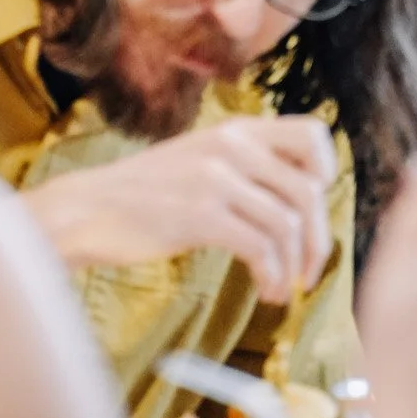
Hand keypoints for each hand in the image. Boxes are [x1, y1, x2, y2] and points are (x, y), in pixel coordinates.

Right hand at [20, 115, 335, 302]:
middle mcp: (231, 144)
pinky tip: (264, 289)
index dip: (326, 171)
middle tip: (307, 271)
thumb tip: (301, 198)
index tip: (313, 208)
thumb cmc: (148, 195)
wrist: (89, 208)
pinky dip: (272, 276)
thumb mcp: (201, 159)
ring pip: (288, 224)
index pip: (313, 132)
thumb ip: (244, 165)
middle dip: (317, 239)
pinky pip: (262, 248)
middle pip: (309, 189)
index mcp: (236, 129)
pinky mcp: (201, 213)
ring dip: (293, 267)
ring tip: (279, 288)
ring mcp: (216, 177)